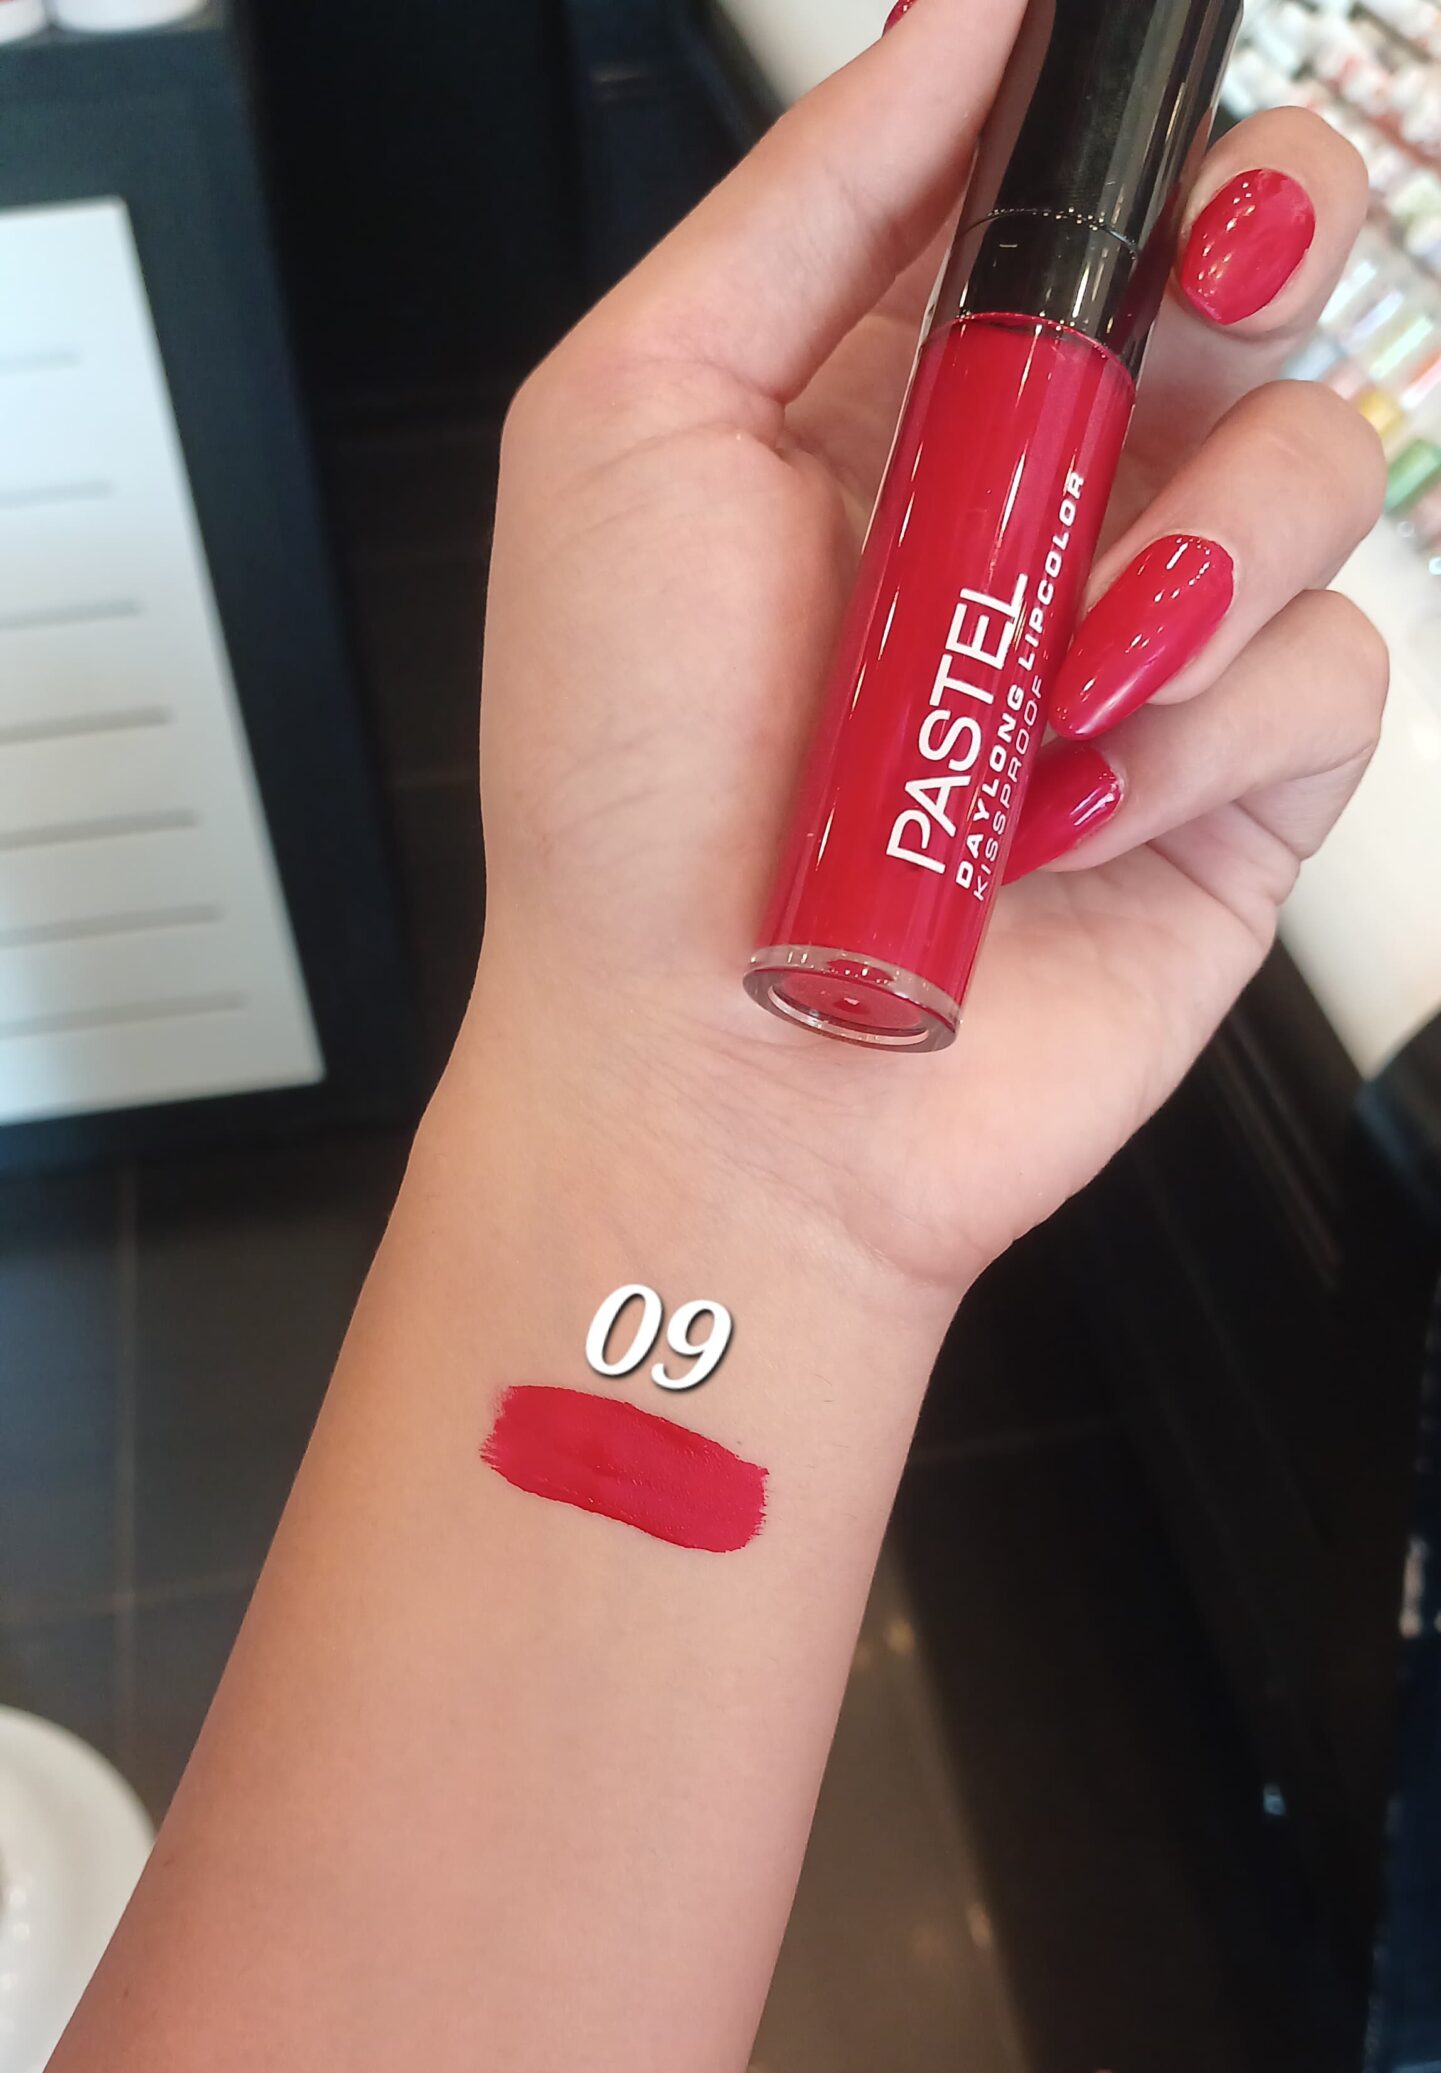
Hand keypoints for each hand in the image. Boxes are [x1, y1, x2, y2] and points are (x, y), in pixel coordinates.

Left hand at [474, 0, 1383, 1296]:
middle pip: (1261, 264)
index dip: (1134, 127)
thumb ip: (813, 197)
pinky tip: (1068, 807)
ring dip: (1199, 542)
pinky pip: (1334, 665)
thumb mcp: (634, 424)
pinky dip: (1202, 730)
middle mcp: (1046, 498)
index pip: (1077, 181)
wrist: (706, 1081)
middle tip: (1184, 308)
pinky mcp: (1234, 787)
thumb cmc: (626, 798)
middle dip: (1258, 239)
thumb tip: (967, 10)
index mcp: (900, 390)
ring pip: (1328, 451)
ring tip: (1045, 677)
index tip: (1133, 131)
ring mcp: (1149, 641)